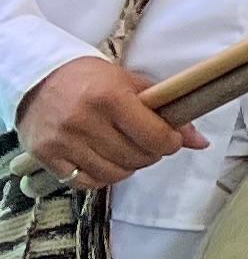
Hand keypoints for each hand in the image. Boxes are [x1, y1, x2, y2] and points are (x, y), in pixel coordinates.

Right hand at [14, 54, 200, 191]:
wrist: (37, 76)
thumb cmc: (88, 78)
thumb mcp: (129, 84)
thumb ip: (165, 110)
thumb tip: (200, 142)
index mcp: (109, 97)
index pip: (156, 137)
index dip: (170, 142)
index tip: (170, 138)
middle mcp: (83, 121)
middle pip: (137, 158)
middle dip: (150, 153)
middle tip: (145, 142)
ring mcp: (63, 141)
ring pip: (115, 174)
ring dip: (128, 166)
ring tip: (124, 149)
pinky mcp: (46, 156)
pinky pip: (85, 182)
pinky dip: (101, 176)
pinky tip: (102, 159)